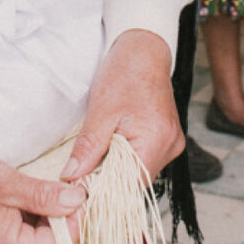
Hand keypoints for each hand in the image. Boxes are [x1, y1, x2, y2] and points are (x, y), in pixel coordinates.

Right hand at [0, 145, 84, 243]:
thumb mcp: (8, 183)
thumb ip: (44, 196)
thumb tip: (77, 200)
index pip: (56, 243)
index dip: (73, 219)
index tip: (82, 193)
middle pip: (46, 240)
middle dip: (60, 214)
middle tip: (70, 185)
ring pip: (33, 233)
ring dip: (45, 212)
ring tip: (51, 185)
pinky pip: (18, 229)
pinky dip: (29, 211)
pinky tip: (31, 191)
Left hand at [63, 29, 182, 183]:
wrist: (144, 50)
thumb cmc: (125, 72)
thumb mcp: (101, 110)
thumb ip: (88, 147)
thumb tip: (71, 177)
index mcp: (157, 139)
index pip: (130, 185)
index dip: (102, 192)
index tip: (78, 193)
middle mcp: (170, 145)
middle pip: (135, 181)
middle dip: (106, 182)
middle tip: (79, 178)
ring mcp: (171, 142)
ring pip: (138, 172)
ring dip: (115, 171)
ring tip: (92, 162)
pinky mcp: (166, 138)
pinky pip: (143, 160)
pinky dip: (124, 160)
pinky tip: (108, 151)